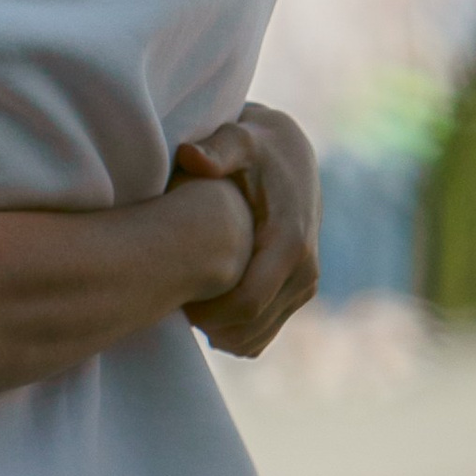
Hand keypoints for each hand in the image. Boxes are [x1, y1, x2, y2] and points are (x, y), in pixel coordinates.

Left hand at [172, 103, 319, 357]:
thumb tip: (191, 156)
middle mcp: (305, 270)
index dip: (206, 313)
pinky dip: (234, 332)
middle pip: (250, 326)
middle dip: (208, 324)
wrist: (290, 154)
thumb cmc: (255, 147)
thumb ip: (216, 149)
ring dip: (219, 331)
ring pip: (257, 336)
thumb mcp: (237, 139)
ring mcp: (305, 285)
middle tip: (171, 303)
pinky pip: (264, 333)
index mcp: (290, 243)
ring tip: (184, 306)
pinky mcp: (299, 292)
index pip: (247, 304)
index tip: (172, 298)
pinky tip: (204, 311)